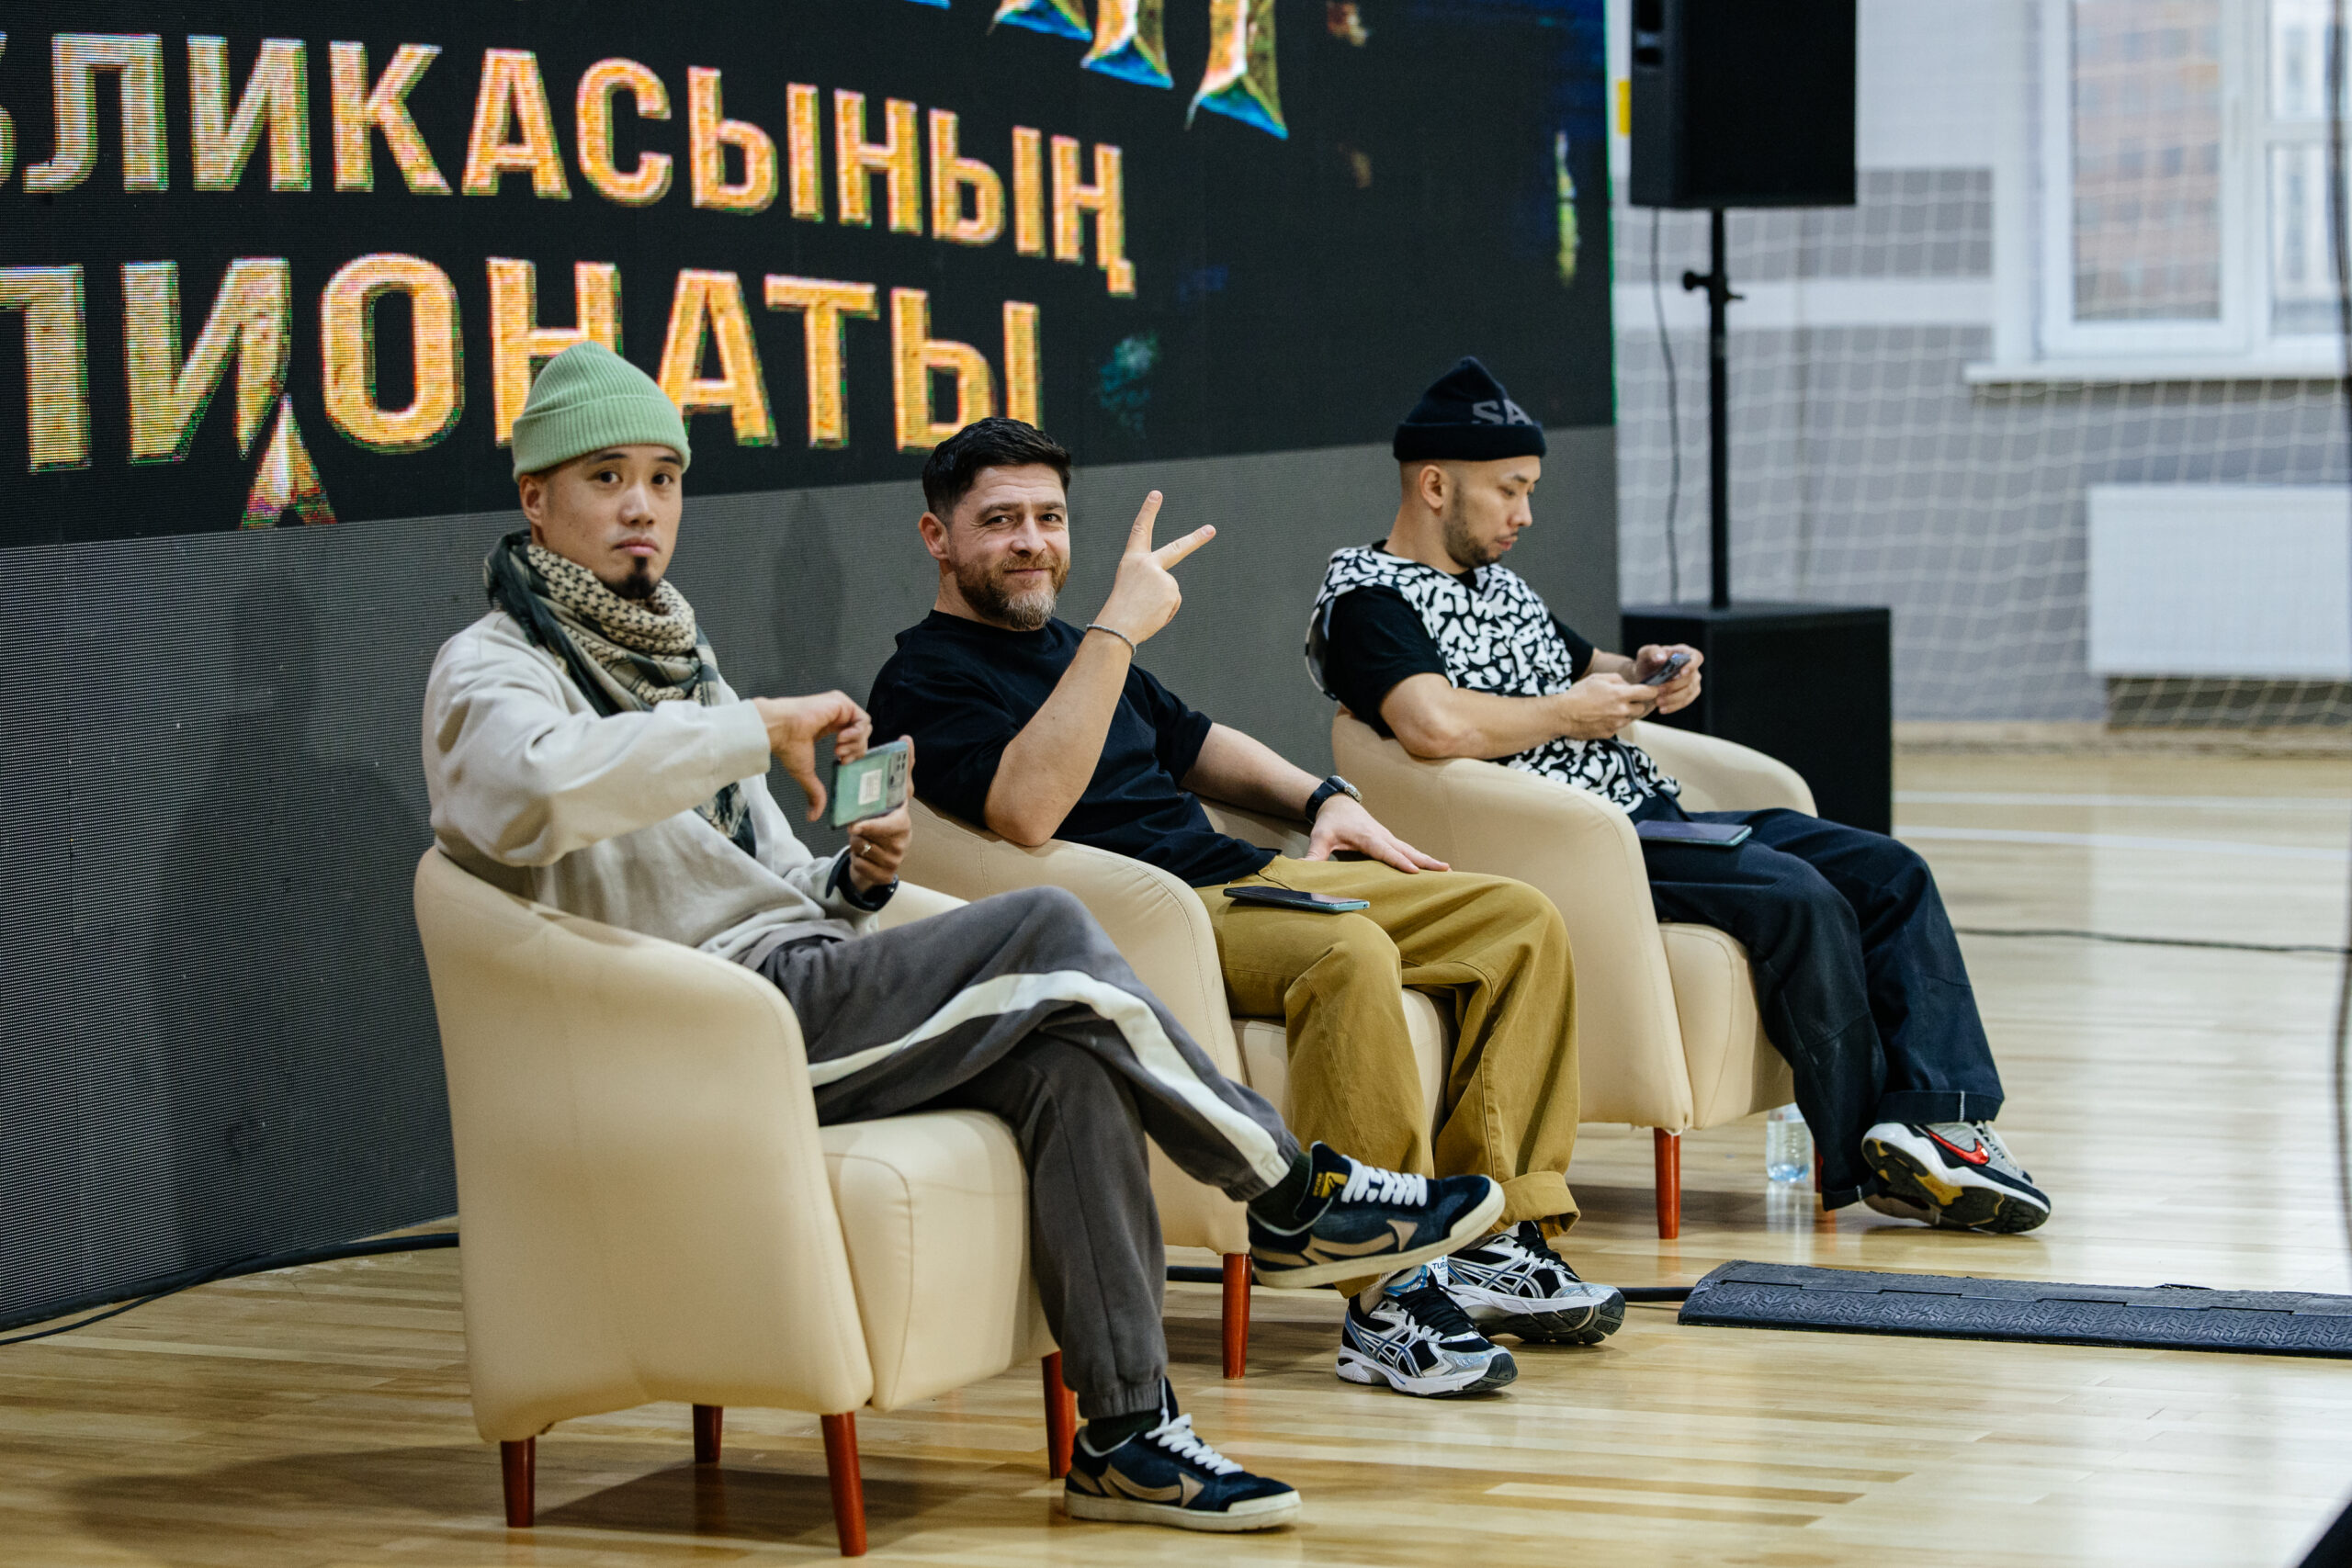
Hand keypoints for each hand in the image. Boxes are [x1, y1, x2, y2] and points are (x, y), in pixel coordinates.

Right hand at [752, 691, 871, 820]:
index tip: (842, 762)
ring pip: (865, 727)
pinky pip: (863, 719)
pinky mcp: (841, 702)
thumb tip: (813, 816)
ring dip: (855, 743)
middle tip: (840, 757)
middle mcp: (836, 716)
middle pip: (862, 734)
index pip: (854, 740)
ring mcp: (840, 708)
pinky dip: (856, 733)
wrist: (781, 728)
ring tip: (839, 749)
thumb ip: (814, 792)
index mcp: (828, 728)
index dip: (854, 754)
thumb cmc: (788, 745)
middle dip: (856, 750)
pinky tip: (841, 739)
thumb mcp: (806, 773)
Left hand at [844, 736, 914, 889]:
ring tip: (862, 840)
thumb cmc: (879, 824)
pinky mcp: (885, 875)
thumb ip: (897, 771)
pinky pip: (862, 866)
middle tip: (855, 828)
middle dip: (861, 833)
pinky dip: (857, 861)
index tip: (858, 825)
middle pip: (873, 838)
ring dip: (857, 845)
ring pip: (864, 850)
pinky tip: (863, 857)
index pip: (896, 822)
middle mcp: (904, 840)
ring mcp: (896, 859)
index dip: (877, 824)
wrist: (876, 858)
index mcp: (903, 819)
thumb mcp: (886, 797)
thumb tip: (906, 738)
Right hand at [1093, 490, 1214, 645]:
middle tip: (1212, 529)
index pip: (1140, 531)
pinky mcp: (1173, 591)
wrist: (1117, 626)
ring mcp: (1163, 577)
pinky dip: (1164, 612)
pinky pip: (1172, 603)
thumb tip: (1170, 592)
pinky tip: (1151, 615)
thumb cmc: (1119, 611)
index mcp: (1132, 560)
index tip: (1156, 494)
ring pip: (1169, 591)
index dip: (1148, 511)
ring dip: (1160, 604)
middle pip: (1178, 549)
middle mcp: (1149, 564)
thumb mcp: (1130, 589)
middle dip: (1196, 539)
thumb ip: (1151, 582)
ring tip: (1144, 610)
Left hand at [1304, 793, 1448, 873]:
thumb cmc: (1329, 822)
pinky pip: (1407, 850)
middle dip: (1424, 860)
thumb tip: (1303, 870)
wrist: (1337, 804)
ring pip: (1411, 850)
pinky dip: (1421, 859)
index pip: (1384, 850)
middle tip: (1445, 870)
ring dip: (1428, 860)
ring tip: (1447, 871)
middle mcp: (1381, 835)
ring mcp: (1387, 837)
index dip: (1398, 860)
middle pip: (1406, 849)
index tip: (1413, 870)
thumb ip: (1314, 855)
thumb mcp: (1319, 837)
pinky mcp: (1389, 841)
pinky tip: (1433, 868)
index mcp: (1366, 836)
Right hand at [1555, 675, 1658, 739]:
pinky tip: (1601, 717)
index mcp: (1621, 695)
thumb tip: (1628, 684)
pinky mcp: (1609, 733)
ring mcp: (1616, 724)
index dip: (1653, 690)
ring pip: (1630, 718)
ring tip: (1609, 708)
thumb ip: (1617, 679)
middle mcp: (1622, 711)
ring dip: (1625, 713)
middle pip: (1642, 708)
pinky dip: (1614, 722)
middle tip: (1626, 699)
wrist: (1562, 715)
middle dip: (1637, 703)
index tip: (1653, 690)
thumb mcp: (1597, 678)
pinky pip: (1618, 726)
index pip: (1648, 693)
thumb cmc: (1578, 694)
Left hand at [1635, 643, 1703, 714]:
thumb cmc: (1647, 662)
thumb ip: (1652, 652)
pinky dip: (1673, 706)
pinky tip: (1662, 709)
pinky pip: (1685, 701)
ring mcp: (1693, 681)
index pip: (1696, 657)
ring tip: (1657, 702)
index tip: (1681, 673)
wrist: (1644, 677)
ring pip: (1689, 692)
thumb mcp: (1645, 654)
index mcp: (1684, 653)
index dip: (1692, 665)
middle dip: (1674, 686)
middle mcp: (1692, 667)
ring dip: (1673, 698)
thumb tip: (1662, 658)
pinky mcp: (1690, 693)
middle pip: (1691, 678)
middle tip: (1658, 691)